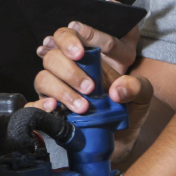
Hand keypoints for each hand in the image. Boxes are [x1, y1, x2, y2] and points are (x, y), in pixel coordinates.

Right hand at [32, 24, 148, 113]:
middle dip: (69, 71)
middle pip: (52, 58)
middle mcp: (67, 71)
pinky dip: (40, 105)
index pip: (67, 37)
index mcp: (87, 58)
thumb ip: (135, 86)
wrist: (123, 138)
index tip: (79, 53)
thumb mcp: (142, 94)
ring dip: (60, 90)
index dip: (68, 41)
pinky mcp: (50, 111)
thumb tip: (116, 91)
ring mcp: (56, 90)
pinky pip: (33, 104)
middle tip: (90, 88)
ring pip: (42, 79)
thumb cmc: (130, 110)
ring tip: (82, 107)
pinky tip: (54, 108)